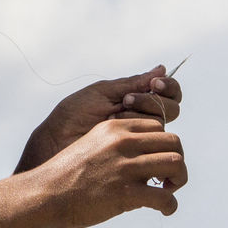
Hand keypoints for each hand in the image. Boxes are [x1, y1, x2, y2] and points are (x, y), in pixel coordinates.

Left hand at [26, 66, 182, 164]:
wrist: (56, 142)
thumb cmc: (73, 116)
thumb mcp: (102, 93)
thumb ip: (132, 83)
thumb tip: (161, 68)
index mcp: (134, 100)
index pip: (166, 92)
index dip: (168, 86)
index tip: (155, 83)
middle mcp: (141, 119)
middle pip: (171, 107)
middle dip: (152, 100)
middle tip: (126, 100)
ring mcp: (140, 140)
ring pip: (163, 124)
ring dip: (140, 113)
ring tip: (114, 115)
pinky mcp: (137, 158)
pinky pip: (154, 145)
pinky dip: (139, 132)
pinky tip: (120, 131)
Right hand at [37, 117, 187, 227]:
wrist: (45, 194)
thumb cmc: (67, 175)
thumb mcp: (93, 145)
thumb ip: (118, 146)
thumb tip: (143, 160)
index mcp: (115, 128)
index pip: (158, 126)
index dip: (162, 144)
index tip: (156, 161)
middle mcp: (123, 142)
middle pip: (173, 141)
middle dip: (176, 160)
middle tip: (168, 178)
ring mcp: (125, 166)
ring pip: (176, 163)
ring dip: (179, 179)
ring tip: (168, 191)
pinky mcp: (126, 193)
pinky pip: (165, 197)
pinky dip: (171, 205)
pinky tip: (165, 210)